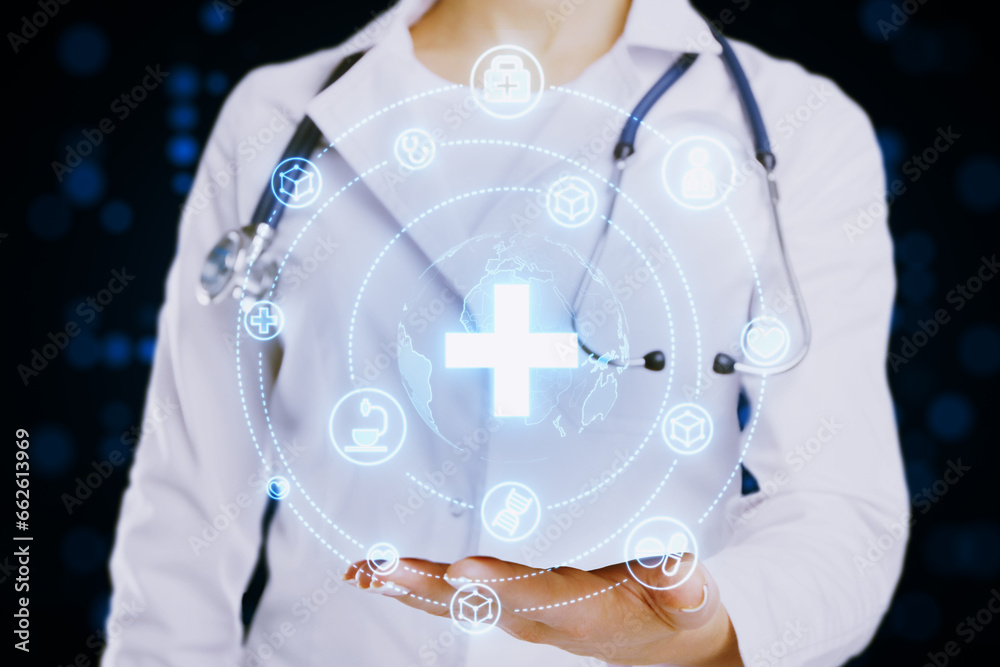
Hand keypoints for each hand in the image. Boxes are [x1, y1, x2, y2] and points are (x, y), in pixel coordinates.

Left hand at [344, 553, 741, 665]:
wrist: (661, 644)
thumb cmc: (675, 609)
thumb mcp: (691, 595)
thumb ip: (682, 585)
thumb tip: (683, 576)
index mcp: (585, 608)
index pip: (539, 595)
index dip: (503, 582)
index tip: (465, 568)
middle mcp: (541, 618)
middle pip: (479, 602)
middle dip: (428, 584)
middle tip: (382, 567)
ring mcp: (519, 617)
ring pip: (456, 604)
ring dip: (407, 587)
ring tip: (363, 569)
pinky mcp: (508, 610)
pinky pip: (454, 602)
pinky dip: (413, 588)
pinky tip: (379, 574)